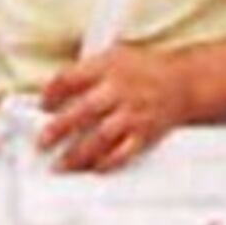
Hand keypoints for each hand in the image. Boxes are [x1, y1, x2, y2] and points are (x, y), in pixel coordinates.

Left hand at [37, 44, 200, 172]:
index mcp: (108, 66)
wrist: (183, 83)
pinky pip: (124, 152)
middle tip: (42, 141)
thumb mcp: (114, 55)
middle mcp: (120, 90)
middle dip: (60, 127)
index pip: (72, 78)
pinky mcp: (145, 133)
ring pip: (102, 136)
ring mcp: (134, 113)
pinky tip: (93, 168)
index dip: (53, 92)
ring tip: (60, 165)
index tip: (42, 105)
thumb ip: (87, 70)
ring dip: (79, 153)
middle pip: (85, 110)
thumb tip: (55, 90)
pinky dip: (108, 162)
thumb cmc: (144, 69)